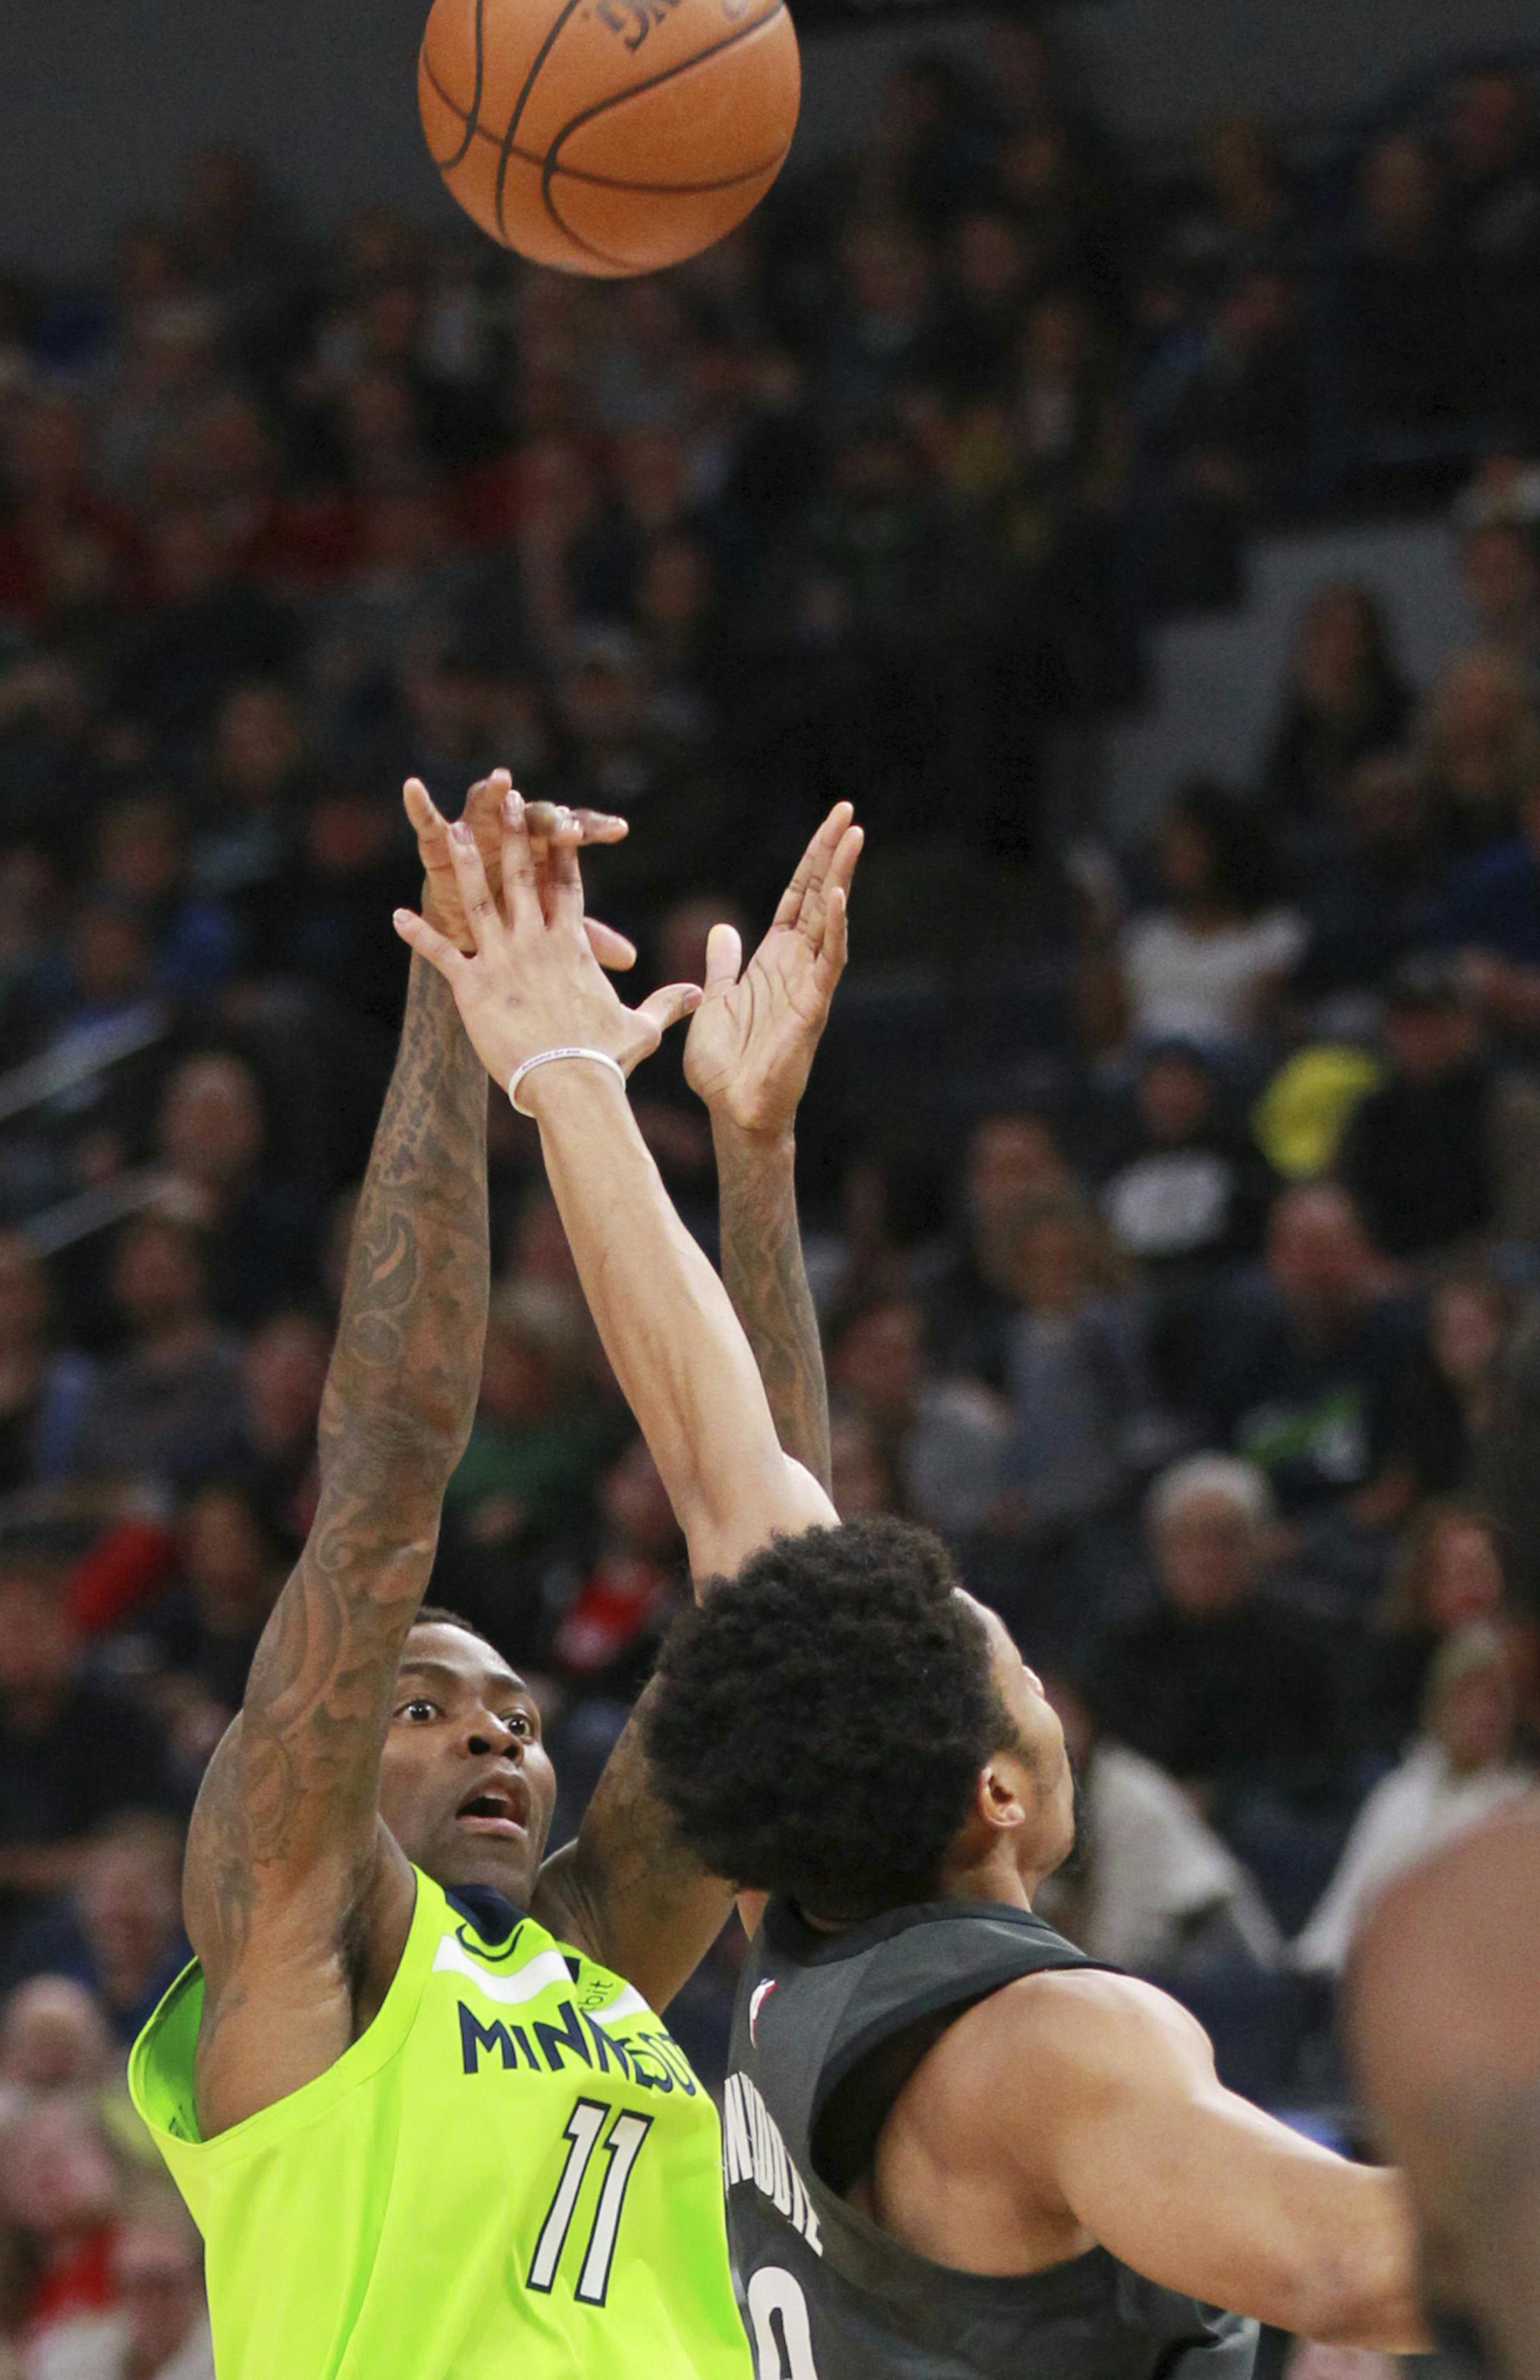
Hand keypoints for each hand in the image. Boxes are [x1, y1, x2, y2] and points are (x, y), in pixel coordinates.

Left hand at [394, 791, 701, 1095]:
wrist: (571, 1083)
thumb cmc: (606, 1058)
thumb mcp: (642, 1027)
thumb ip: (667, 1003)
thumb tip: (699, 995)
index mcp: (572, 947)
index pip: (568, 887)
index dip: (562, 850)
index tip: (558, 818)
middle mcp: (536, 943)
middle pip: (522, 877)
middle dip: (513, 834)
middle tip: (506, 799)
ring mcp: (502, 961)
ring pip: (478, 900)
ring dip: (462, 863)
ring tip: (449, 830)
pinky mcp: (472, 987)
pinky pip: (441, 953)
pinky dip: (418, 934)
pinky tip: (397, 915)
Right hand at [404, 771, 637, 971]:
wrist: (471, 928)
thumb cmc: (518, 923)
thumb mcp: (548, 934)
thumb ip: (586, 940)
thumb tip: (630, 958)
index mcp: (544, 850)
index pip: (574, 836)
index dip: (594, 830)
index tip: (618, 830)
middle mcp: (513, 833)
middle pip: (534, 820)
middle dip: (547, 819)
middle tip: (562, 821)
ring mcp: (477, 832)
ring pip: (483, 807)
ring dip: (490, 795)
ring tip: (500, 781)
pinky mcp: (442, 844)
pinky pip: (427, 824)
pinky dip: (419, 808)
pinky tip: (413, 789)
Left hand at [685, 802, 862, 1135]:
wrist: (732, 1112)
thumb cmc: (724, 1067)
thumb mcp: (712, 1002)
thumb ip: (721, 966)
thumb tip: (724, 930)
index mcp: (771, 961)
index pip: (795, 898)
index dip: (811, 860)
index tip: (830, 822)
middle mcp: (795, 966)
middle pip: (816, 897)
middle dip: (830, 854)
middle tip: (848, 811)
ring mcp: (808, 985)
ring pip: (829, 921)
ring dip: (840, 879)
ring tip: (853, 838)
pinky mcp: (812, 1009)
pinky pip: (828, 963)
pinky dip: (833, 930)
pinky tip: (837, 898)